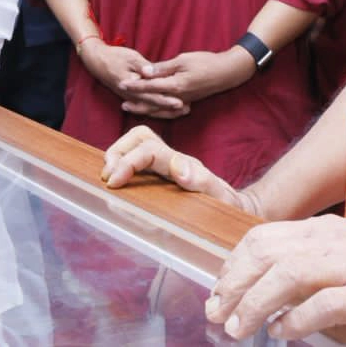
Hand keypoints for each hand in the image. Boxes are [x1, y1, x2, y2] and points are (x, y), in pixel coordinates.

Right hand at [76, 39, 187, 117]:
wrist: (97, 62)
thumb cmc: (115, 57)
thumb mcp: (129, 58)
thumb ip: (141, 66)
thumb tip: (151, 73)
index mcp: (131, 86)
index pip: (151, 95)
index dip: (166, 99)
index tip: (180, 102)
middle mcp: (131, 96)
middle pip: (154, 104)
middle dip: (170, 107)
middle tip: (187, 108)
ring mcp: (131, 98)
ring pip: (151, 108)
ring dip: (167, 110)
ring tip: (184, 110)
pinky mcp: (132, 97)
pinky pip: (147, 106)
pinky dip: (159, 108)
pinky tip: (171, 109)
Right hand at [99, 125, 258, 212]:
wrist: (238, 209)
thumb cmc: (229, 207)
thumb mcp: (221, 198)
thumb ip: (203, 183)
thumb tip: (179, 168)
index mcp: (183, 164)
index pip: (149, 149)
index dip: (128, 161)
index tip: (113, 182)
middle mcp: (172, 160)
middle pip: (139, 137)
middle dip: (118, 151)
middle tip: (107, 176)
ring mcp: (166, 165)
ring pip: (136, 143)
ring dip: (117, 155)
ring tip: (108, 177)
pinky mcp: (161, 174)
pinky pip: (139, 159)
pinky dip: (123, 164)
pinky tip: (116, 181)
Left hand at [119, 47, 253, 108]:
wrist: (227, 72)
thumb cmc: (205, 62)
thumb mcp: (182, 60)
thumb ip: (162, 68)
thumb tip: (144, 72)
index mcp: (175, 86)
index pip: (150, 87)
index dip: (135, 86)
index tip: (122, 85)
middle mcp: (178, 97)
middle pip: (153, 103)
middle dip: (137, 103)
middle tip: (122, 104)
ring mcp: (184, 101)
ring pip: (161, 110)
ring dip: (146, 109)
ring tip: (133, 108)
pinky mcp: (189, 102)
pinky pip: (170, 111)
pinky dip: (160, 112)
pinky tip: (153, 111)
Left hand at [206, 215, 345, 340]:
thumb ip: (320, 252)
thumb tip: (281, 272)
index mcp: (327, 230)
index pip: (264, 237)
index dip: (235, 263)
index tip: (219, 288)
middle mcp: (334, 242)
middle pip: (267, 254)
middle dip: (233, 283)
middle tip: (216, 312)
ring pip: (288, 275)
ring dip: (256, 302)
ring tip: (238, 326)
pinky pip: (327, 303)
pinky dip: (299, 318)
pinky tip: (284, 332)